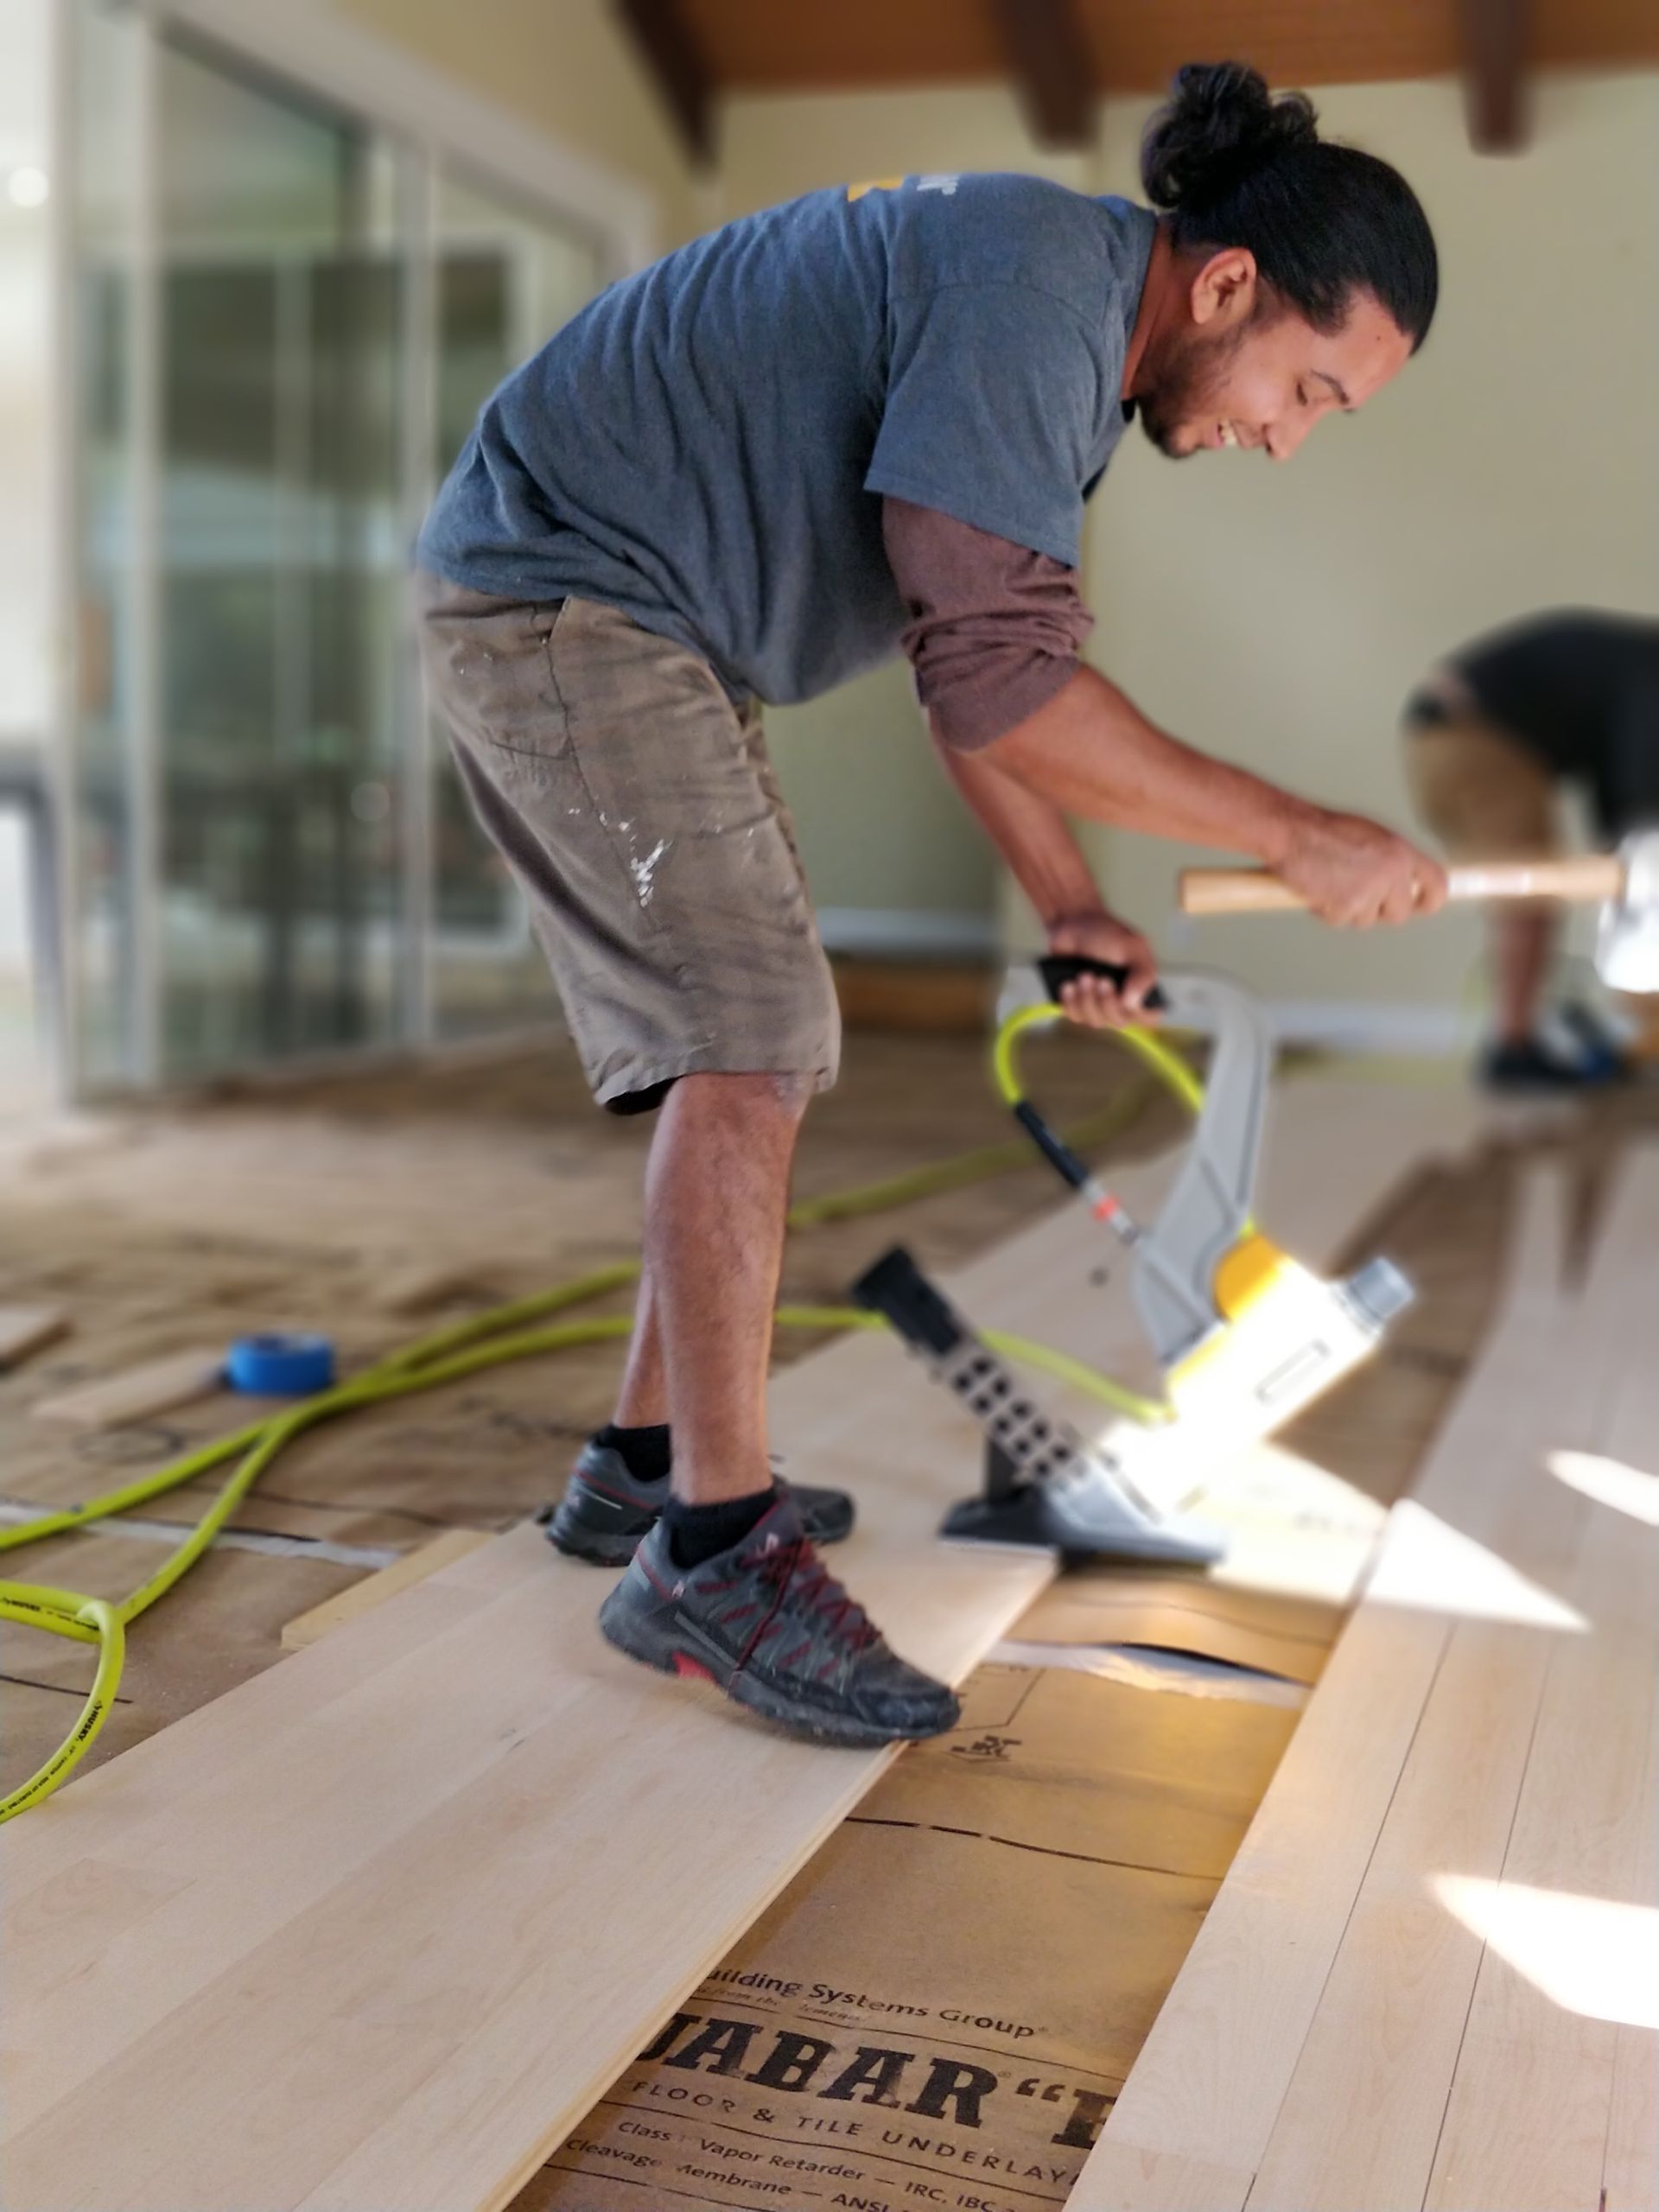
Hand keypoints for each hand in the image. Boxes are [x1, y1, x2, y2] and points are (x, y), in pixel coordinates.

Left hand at [1045, 911, 1160, 1026]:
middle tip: (1099, 978)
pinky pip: (1075, 1016)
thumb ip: (1142, 974)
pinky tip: (1068, 984)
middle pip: (1119, 1021)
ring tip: (1082, 975)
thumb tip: (1133, 1003)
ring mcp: (1098, 1004)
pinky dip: (1070, 1002)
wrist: (1073, 924)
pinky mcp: (1077, 1003)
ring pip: (1095, 1021)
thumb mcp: (1132, 947)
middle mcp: (1121, 1000)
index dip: (1139, 1014)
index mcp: (1140, 987)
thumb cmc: (1105, 933)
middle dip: (1106, 1001)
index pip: (1149, 1016)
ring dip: (1086, 999)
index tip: (1125, 998)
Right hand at [1278, 810, 1447, 927]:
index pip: (1436, 883)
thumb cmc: (1323, 830)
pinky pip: (1340, 920)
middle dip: (1379, 911)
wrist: (1292, 831)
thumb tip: (1398, 883)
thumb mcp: (1371, 837)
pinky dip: (1327, 910)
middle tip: (1358, 898)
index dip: (1431, 900)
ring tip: (1332, 883)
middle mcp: (1391, 872)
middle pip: (1400, 913)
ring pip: (1367, 920)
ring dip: (1349, 909)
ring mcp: (1369, 891)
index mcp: (1400, 852)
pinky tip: (1319, 889)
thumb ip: (1390, 861)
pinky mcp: (1346, 906)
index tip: (1423, 905)